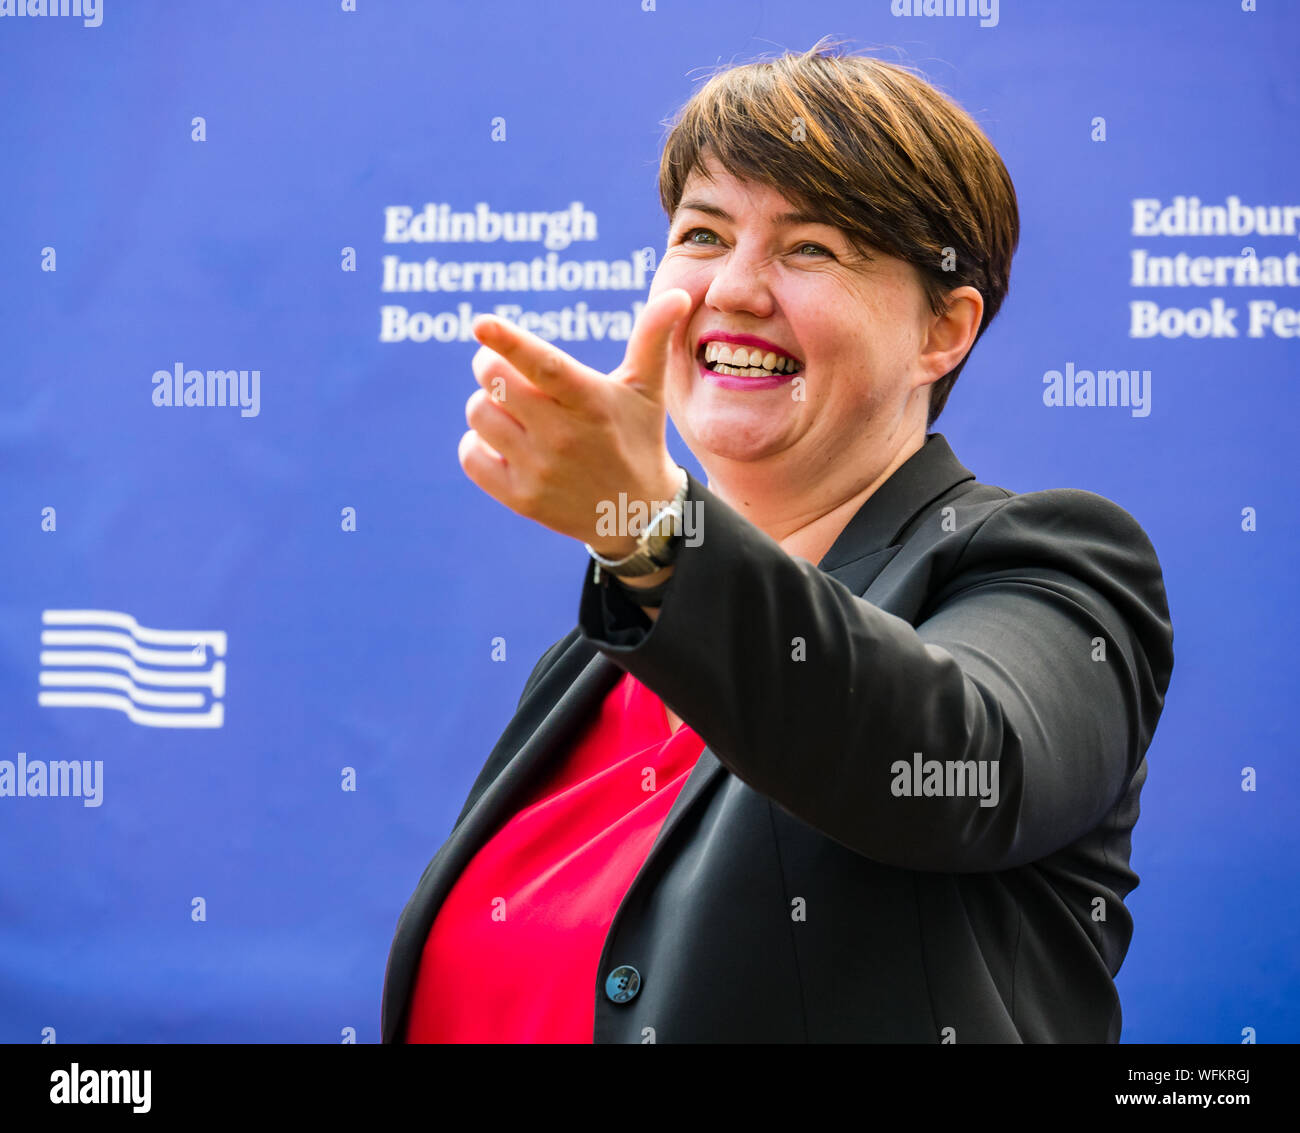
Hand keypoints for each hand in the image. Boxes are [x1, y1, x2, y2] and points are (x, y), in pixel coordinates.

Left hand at [460, 288, 690, 555]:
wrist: (637, 515)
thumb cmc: (638, 437)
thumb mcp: (647, 390)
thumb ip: (652, 337)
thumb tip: (677, 293)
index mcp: (591, 401)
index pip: (545, 366)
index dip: (509, 342)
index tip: (481, 324)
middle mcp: (563, 436)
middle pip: (494, 381)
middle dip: (490, 365)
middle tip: (508, 372)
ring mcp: (539, 470)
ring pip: (478, 414)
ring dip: (487, 405)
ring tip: (514, 412)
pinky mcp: (521, 498)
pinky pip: (470, 455)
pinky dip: (478, 444)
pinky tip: (503, 444)